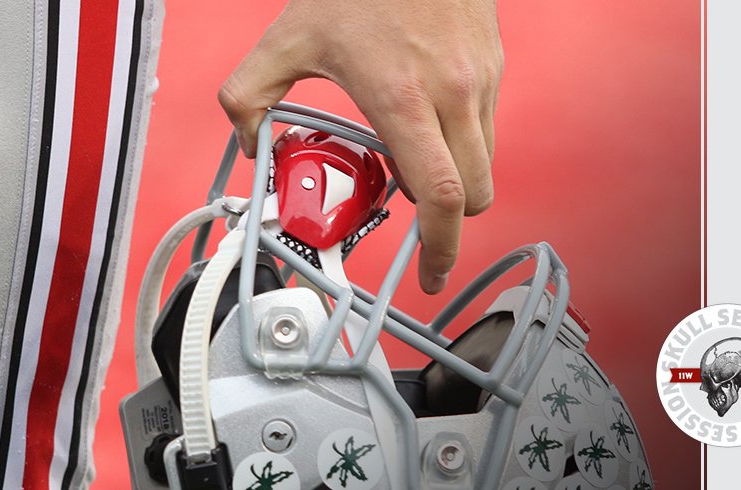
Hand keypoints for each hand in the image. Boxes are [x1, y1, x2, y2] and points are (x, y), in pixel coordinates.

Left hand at [219, 0, 502, 293]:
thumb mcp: (289, 36)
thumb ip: (247, 93)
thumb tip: (247, 137)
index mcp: (403, 99)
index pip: (442, 197)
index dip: (442, 247)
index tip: (432, 272)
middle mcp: (453, 96)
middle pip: (474, 195)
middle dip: (448, 219)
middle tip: (415, 215)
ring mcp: (480, 81)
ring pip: (482, 162)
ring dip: (453, 175)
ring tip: (411, 150)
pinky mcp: (493, 66)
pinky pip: (485, 126)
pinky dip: (460, 140)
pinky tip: (426, 113)